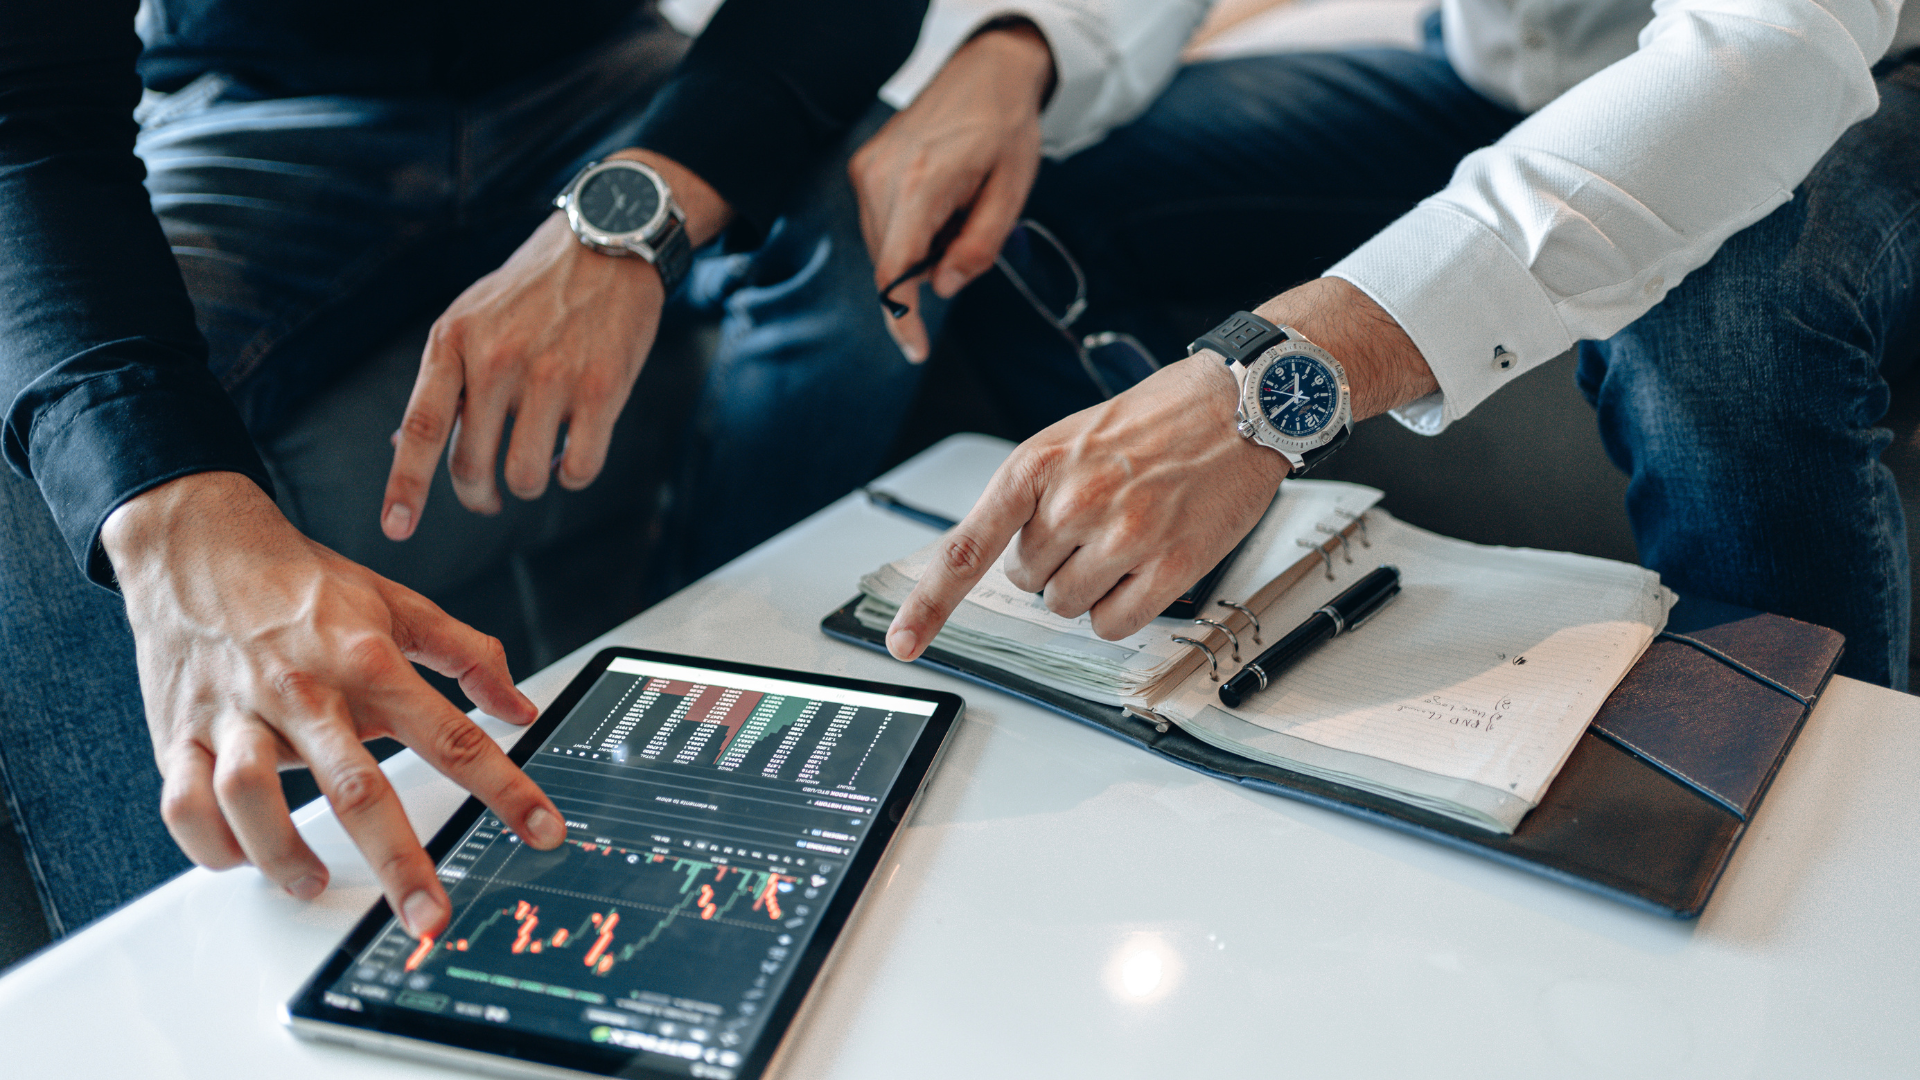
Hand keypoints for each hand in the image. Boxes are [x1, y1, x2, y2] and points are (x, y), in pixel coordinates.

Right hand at [104, 471, 560, 938]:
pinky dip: (211, 843)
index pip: (451, 735)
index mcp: (369, 661)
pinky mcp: (182, 732)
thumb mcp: (398, 604)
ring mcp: (238, 714)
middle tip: (431, 916)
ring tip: (314, 884)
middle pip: (357, 786)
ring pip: (251, 797)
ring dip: (284, 854)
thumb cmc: (302, 582)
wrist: (199, 546)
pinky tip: (243, 858)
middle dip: (400, 861)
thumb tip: (520, 706)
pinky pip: (185, 803)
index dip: (504, 787)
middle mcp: (306, 692)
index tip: (542, 830)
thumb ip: (467, 655)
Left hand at [381, 151, 728, 539]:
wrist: (608, 243)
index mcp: (454, 341)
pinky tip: (572, 454)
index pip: (423, 428)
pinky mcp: (602, 390)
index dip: (406, 485)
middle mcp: (498, 360)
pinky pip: (579, 468)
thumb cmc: (534, 288)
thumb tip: (403, 443)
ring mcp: (552, 376)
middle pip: (472, 465)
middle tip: (487, 498)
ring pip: (526, 476)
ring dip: (528, 483)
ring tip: (537, 463)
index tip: (396, 528)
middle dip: (478, 495)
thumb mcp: (471, 316)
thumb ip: (444, 378)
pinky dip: (572, 474)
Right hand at [850, 20, 1054, 362]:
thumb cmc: (1006, 131)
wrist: (985, 73)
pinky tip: (938, 203)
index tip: (915, 351)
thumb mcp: (1011, 194)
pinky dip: (907, 231)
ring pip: (882, 247)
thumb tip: (943, 289)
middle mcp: (881, 176)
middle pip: (889, 263)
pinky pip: (878, 223)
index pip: (896, 271)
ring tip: (955, 211)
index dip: (902, 319)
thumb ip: (978, 247)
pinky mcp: (862, 165)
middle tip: (966, 236)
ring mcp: (865, 168)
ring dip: (916, 252)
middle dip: (925, 274)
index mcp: (921, 184)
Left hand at [885, 278, 1434, 655]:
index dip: (929, 604)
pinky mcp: (1172, 564)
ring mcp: (1124, 534)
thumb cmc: (1155, 420)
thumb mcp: (1070, 438)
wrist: (1240, 402)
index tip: (903, 644)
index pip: (967, 548)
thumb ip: (1028, 495)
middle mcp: (1075, 500)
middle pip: (1027, 581)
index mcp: (1036, 465)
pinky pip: (1114, 623)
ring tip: (1125, 536)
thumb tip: (997, 556)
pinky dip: (1121, 609)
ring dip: (1089, 587)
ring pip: (1067, 607)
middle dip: (1053, 561)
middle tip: (1095, 520)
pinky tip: (1145, 567)